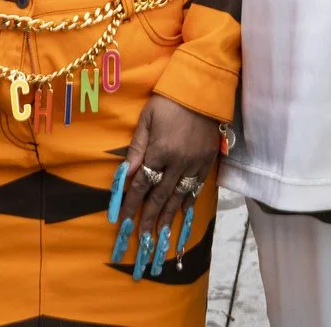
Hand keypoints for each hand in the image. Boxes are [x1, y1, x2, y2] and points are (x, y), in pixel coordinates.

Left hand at [109, 94, 220, 276]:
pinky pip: (196, 188)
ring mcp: (195, 164)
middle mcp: (178, 162)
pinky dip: (187, 203)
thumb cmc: (170, 101)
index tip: (122, 223)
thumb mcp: (147, 119)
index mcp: (160, 151)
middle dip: (149, 220)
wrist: (204, 90)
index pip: (142, 185)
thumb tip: (125, 173)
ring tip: (159, 237)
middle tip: (140, 240)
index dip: (131, 205)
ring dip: (167, 218)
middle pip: (160, 197)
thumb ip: (137, 147)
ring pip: (179, 197)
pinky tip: (181, 214)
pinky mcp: (208, 162)